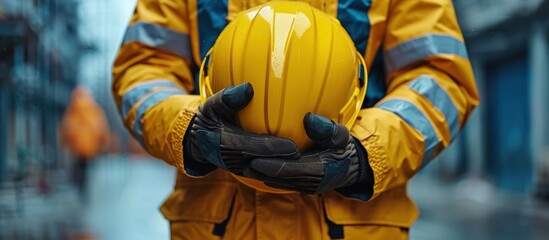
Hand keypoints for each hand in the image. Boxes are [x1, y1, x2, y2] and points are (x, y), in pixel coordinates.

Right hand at [183, 82, 299, 174]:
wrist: (200, 142)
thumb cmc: (210, 119)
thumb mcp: (212, 106)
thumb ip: (227, 98)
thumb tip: (248, 88)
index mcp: (224, 144)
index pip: (251, 147)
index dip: (272, 148)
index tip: (293, 146)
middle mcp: (233, 161)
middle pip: (263, 164)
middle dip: (284, 163)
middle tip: (308, 155)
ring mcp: (241, 169)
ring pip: (267, 172)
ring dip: (286, 170)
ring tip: (309, 162)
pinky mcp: (248, 171)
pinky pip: (267, 172)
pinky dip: (282, 169)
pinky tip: (300, 162)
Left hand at [244, 113, 370, 193]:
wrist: (350, 167)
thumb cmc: (344, 148)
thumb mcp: (342, 136)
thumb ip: (328, 129)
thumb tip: (308, 119)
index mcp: (320, 172)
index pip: (290, 169)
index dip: (271, 164)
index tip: (253, 155)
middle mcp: (309, 184)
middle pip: (279, 178)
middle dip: (259, 170)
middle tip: (239, 159)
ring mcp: (303, 187)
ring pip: (277, 182)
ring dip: (259, 173)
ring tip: (241, 162)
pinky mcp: (299, 186)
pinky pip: (280, 181)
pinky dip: (267, 173)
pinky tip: (254, 163)